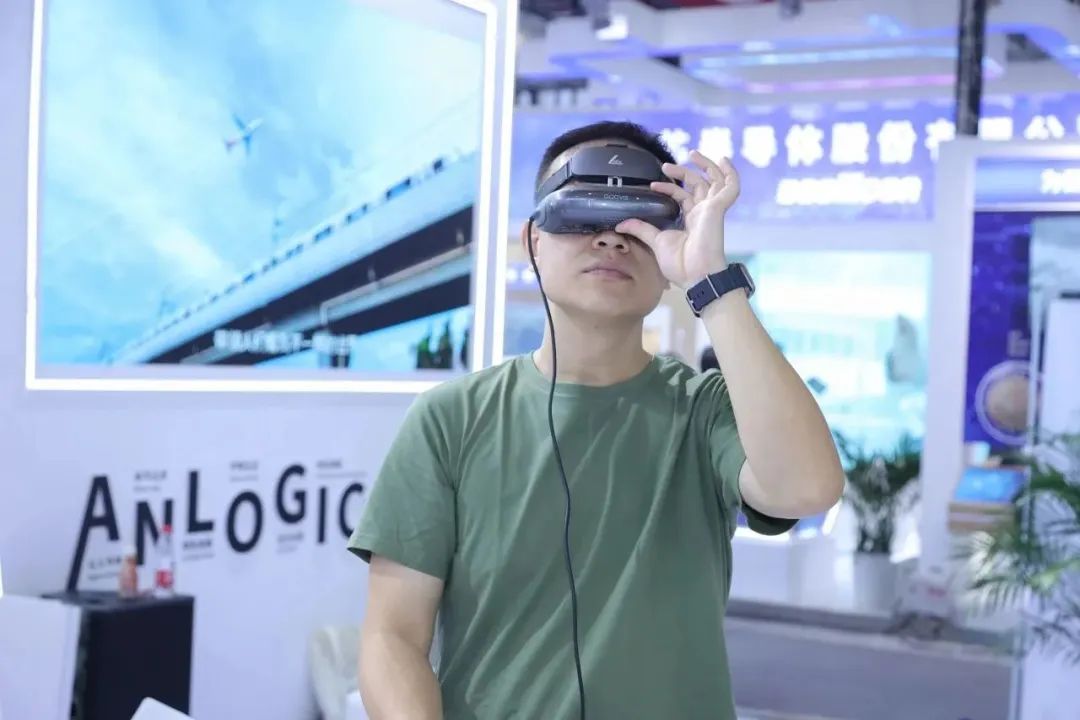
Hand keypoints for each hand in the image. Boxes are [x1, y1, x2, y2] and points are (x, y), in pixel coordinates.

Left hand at [615, 149, 739, 289]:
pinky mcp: (718, 208)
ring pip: (715, 180)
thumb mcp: (656, 242)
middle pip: (698, 184)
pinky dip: (731, 173)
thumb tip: (621, 224)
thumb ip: (641, 229)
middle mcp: (703, 212)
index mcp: (692, 219)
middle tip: (666, 165)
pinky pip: (731, 187)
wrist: (695, 275)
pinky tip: (723, 160)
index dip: (669, 187)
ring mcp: (712, 209)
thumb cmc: (681, 265)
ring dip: (706, 166)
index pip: (683, 196)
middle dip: (684, 172)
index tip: (653, 185)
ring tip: (693, 154)